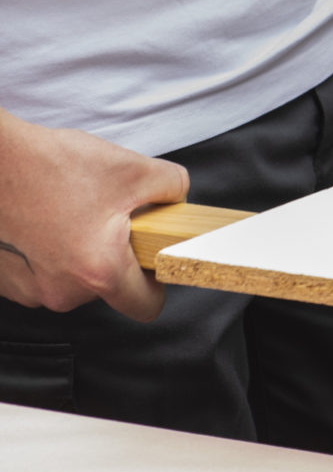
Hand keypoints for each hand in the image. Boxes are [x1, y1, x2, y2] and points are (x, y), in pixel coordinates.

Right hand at [0, 115, 183, 319]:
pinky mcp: (9, 277)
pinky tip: (51, 222)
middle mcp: (62, 290)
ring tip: (77, 214)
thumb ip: (173, 187)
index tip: (155, 259)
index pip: (146, 307)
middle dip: (117, 256)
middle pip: (110, 288)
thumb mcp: (134, 169)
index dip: (158, 282)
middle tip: (112, 219)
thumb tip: (177, 198)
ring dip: (84, 253)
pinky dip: (54, 252)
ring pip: (77, 280)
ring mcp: (31, 288)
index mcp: (99, 272)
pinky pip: (46, 274)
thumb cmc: (51, 165)